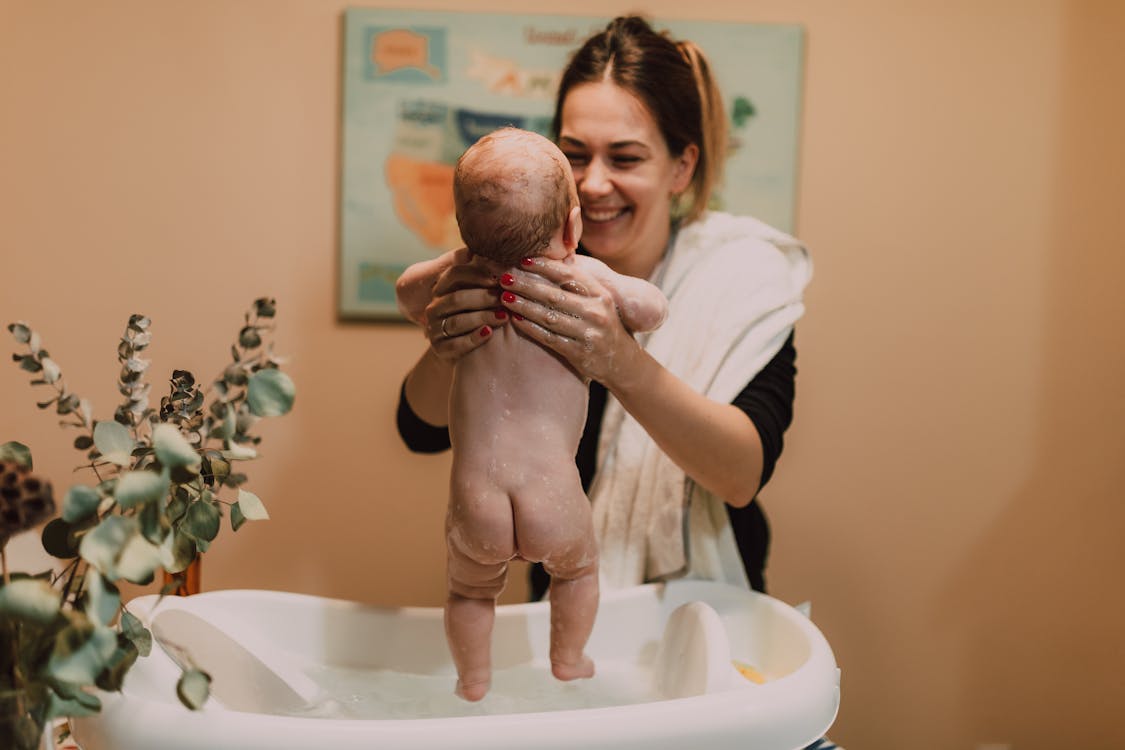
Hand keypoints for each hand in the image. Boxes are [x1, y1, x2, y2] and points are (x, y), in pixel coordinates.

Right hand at [423, 253, 510, 361]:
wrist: (473, 352)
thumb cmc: (482, 315)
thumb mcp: (483, 295)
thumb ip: (489, 277)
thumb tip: (503, 252)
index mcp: (442, 288)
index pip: (455, 274)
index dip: (476, 275)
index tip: (498, 278)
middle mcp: (434, 307)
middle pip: (457, 298)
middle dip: (483, 298)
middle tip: (506, 299)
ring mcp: (434, 328)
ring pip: (457, 321)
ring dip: (482, 317)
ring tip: (504, 317)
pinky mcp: (439, 349)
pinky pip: (455, 344)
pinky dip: (473, 338)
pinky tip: (489, 333)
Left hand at [498, 257, 641, 384]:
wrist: (621, 361)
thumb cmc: (604, 325)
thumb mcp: (600, 301)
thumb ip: (581, 282)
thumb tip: (560, 255)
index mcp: (600, 295)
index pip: (569, 275)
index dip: (544, 266)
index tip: (523, 260)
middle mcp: (596, 312)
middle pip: (555, 296)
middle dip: (526, 286)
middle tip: (505, 278)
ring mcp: (588, 334)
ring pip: (549, 317)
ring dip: (524, 306)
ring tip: (505, 297)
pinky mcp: (579, 353)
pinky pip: (549, 338)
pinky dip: (530, 328)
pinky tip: (515, 319)